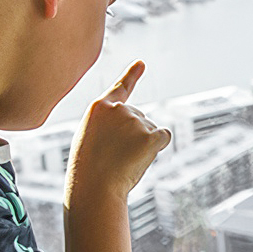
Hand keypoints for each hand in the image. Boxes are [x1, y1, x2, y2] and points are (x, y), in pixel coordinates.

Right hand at [67, 60, 170, 201]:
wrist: (94, 188)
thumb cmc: (89, 170)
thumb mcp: (90, 139)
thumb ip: (109, 126)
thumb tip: (140, 127)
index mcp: (99, 108)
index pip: (120, 88)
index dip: (132, 75)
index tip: (142, 63)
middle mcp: (119, 110)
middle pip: (139, 118)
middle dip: (133, 136)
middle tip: (115, 155)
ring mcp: (135, 121)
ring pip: (150, 129)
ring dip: (142, 145)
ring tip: (122, 160)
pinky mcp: (150, 135)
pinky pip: (163, 137)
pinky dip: (157, 147)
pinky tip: (140, 158)